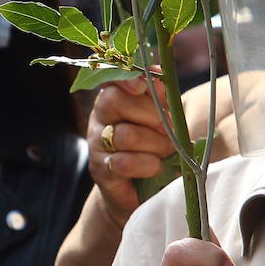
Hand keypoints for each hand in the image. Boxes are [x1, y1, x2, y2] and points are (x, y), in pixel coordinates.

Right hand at [88, 75, 175, 227]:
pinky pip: (124, 162)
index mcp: (113, 98)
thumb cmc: (152, 147)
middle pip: (115, 101)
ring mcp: (97, 143)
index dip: (125, 77)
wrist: (140, 190)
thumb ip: (160, 97)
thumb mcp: (161, 118)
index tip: (143, 84)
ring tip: (164, 152)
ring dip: (155, 144)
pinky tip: (154, 167)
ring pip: (125, 134)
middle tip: (167, 130)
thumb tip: (159, 76)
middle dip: (151, 115)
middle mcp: (99, 117)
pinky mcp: (100, 169)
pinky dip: (147, 165)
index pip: (110, 78)